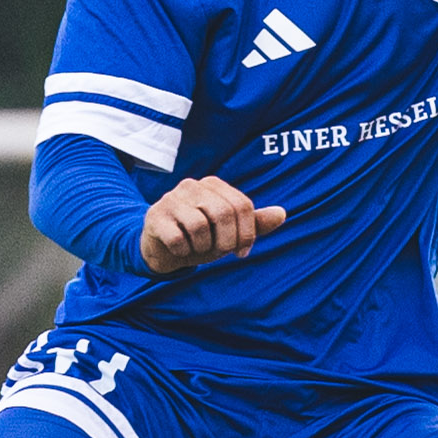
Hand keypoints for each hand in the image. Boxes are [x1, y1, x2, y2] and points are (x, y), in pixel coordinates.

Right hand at [139, 176, 284, 274]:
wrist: (162, 249)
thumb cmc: (201, 238)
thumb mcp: (230, 233)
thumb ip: (255, 223)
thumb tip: (282, 213)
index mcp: (214, 184)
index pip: (242, 205)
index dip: (247, 233)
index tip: (241, 252)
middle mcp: (192, 185)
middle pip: (223, 213)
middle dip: (226, 241)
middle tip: (219, 253)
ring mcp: (171, 198)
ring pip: (199, 226)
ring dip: (203, 247)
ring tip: (196, 248)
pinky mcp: (155, 216)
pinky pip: (178, 239)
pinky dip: (183, 252)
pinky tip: (180, 250)